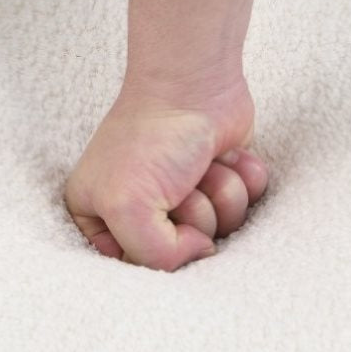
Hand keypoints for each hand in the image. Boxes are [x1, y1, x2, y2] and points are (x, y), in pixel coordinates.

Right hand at [63, 76, 268, 271]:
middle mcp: (142, 209)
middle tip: (179, 182)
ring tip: (200, 165)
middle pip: (184, 252)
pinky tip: (225, 155)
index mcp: (101, 217)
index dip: (158, 251)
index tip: (160, 220)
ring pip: (221, 230)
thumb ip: (154, 257)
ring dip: (219, 195)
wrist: (194, 82)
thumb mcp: (127, 208)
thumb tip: (202, 253)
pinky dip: (244, 180)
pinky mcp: (222, 179)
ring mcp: (186, 195)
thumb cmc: (151, 137)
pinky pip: (249, 206)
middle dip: (193, 217)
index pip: (137, 269)